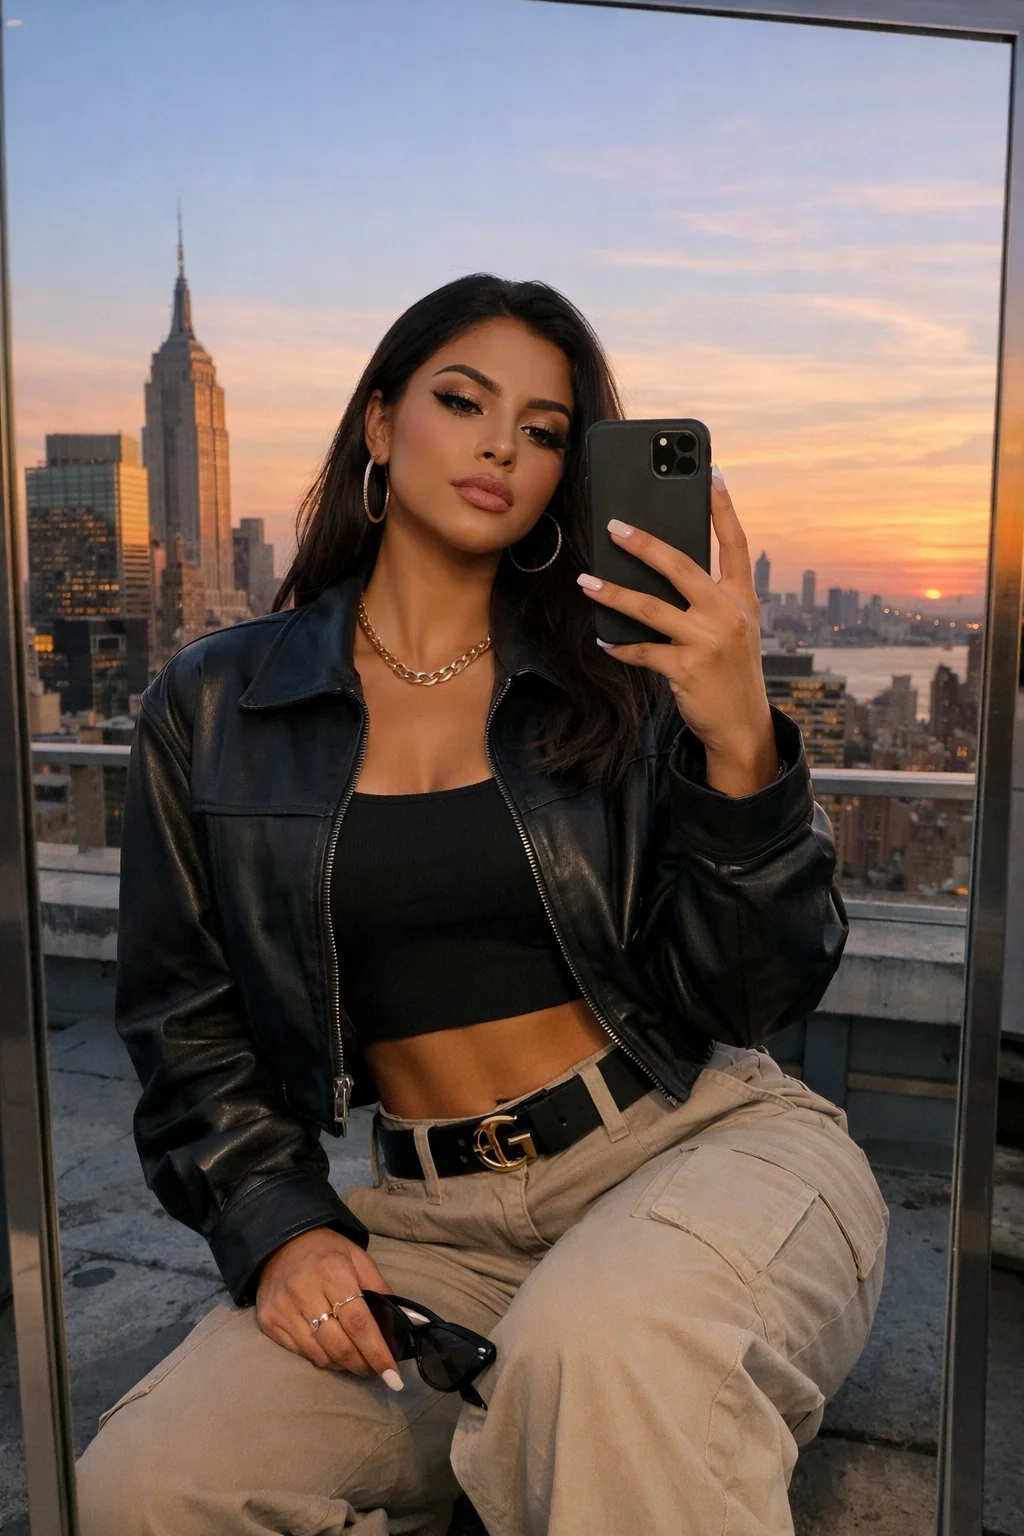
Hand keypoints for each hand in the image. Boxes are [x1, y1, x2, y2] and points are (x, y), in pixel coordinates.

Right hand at [256, 1226, 402, 1386]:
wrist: (280, 1242)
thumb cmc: (327, 1252)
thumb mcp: (359, 1260)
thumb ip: (383, 1290)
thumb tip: (412, 1322)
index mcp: (332, 1271)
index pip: (358, 1322)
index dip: (377, 1351)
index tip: (393, 1374)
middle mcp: (304, 1291)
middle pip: (339, 1344)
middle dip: (362, 1364)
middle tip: (376, 1371)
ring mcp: (283, 1308)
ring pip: (319, 1354)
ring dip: (343, 1364)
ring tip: (356, 1361)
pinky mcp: (268, 1321)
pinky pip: (301, 1353)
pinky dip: (321, 1358)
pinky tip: (332, 1352)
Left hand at [577, 465, 776, 796]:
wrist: (743, 727)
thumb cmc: (731, 672)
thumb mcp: (734, 629)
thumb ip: (710, 599)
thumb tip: (661, 569)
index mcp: (743, 599)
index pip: (736, 543)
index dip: (725, 507)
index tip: (713, 473)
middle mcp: (728, 614)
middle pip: (682, 566)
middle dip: (645, 543)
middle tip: (614, 526)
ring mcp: (708, 641)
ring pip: (651, 608)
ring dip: (613, 593)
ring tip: (586, 581)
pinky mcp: (687, 669)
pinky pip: (643, 651)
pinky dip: (620, 645)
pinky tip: (603, 638)